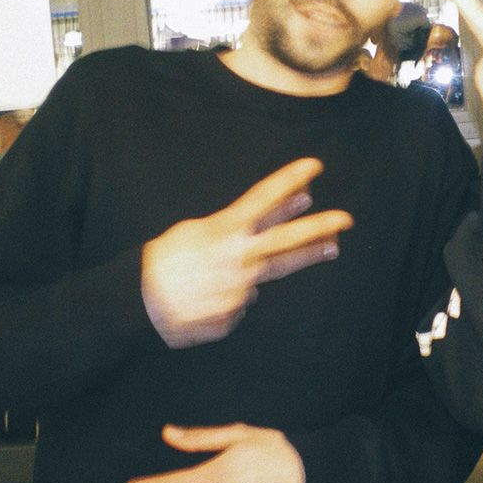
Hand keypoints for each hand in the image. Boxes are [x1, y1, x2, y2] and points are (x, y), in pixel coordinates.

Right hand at [141, 158, 352, 348]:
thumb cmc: (164, 261)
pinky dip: (230, 294)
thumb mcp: (198, 229)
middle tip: (347, 219)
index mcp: (223, 232)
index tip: (315, 167)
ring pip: (272, 271)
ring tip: (331, 247)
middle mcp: (236, 260)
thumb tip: (273, 223)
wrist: (135, 304)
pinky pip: (240, 301)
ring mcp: (238, 290)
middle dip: (318, 228)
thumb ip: (239, 224)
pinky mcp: (231, 316)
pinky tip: (209, 296)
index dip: (289, 181)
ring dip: (302, 255)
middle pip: (285, 240)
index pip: (261, 200)